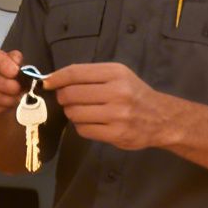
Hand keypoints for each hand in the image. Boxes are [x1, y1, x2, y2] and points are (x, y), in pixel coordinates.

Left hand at [43, 62, 174, 150]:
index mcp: (116, 73)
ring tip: (82, 111)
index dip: (56, 78)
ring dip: (72, 113)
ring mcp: (117, 115)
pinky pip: (83, 130)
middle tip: (68, 99)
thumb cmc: (134, 93)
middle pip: (71, 94)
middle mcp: (117, 92)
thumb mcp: (118, 75)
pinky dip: (81, 126)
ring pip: (74, 113)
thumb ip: (90, 75)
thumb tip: (54, 79)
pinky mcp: (116, 134)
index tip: (46, 83)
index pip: (75, 73)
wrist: (161, 118)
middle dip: (63, 97)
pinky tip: (91, 122)